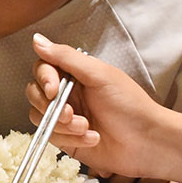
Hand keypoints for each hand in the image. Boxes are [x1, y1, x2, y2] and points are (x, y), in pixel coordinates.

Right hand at [25, 34, 174, 182]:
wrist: (146, 143)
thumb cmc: (131, 106)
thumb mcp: (99, 74)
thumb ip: (66, 57)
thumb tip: (38, 40)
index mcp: (75, 74)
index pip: (43, 69)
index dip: (44, 79)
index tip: (53, 90)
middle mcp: (68, 94)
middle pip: (35, 94)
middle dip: (51, 106)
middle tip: (70, 112)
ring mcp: (65, 117)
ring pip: (39, 117)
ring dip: (62, 125)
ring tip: (86, 127)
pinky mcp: (66, 139)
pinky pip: (51, 137)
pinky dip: (71, 139)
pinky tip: (92, 137)